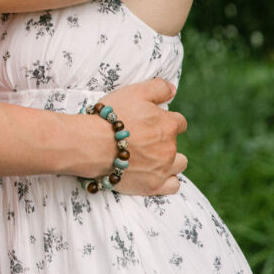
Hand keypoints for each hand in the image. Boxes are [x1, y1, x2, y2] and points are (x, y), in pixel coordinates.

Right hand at [100, 78, 187, 195]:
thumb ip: (159, 88)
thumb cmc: (112, 116)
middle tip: (143, 139)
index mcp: (168, 124)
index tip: (152, 123)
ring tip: (151, 158)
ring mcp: (163, 168)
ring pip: (179, 164)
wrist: (93, 144)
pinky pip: (173, 185)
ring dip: (170, 160)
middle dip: (163, 140)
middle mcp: (170, 147)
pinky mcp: (154, 186)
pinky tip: (155, 174)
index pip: (179, 122)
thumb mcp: (135, 91)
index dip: (165, 121)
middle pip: (175, 143)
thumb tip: (173, 89)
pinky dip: (167, 180)